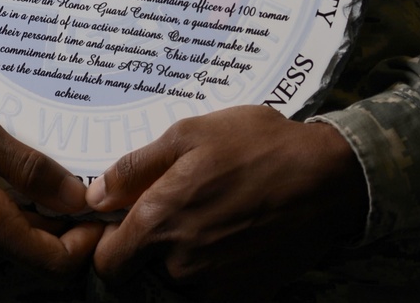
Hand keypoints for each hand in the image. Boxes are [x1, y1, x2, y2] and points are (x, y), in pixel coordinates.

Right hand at [0, 95, 100, 281]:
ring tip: (43, 177)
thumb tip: (77, 196)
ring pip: (17, 253)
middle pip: (40, 258)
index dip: (88, 241)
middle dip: (66, 228)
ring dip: (37, 223)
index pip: (57, 261)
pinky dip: (10, 223)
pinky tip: (9, 185)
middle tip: (78, 182)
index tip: (101, 207)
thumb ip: (29, 166)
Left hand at [87, 107, 366, 295]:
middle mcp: (182, 264)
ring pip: (174, 290)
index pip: (108, 264)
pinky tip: (226, 242)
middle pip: (139, 280)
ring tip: (202, 225)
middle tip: (167, 221)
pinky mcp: (244, 298)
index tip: (122, 226)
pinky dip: (209, 278)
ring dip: (177, 267)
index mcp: (160, 221)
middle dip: (144, 257)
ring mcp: (215, 288)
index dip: (109, 245)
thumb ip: (135, 168)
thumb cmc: (256, 145)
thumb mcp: (190, 134)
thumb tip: (95, 196)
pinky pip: (209, 296)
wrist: (325, 179)